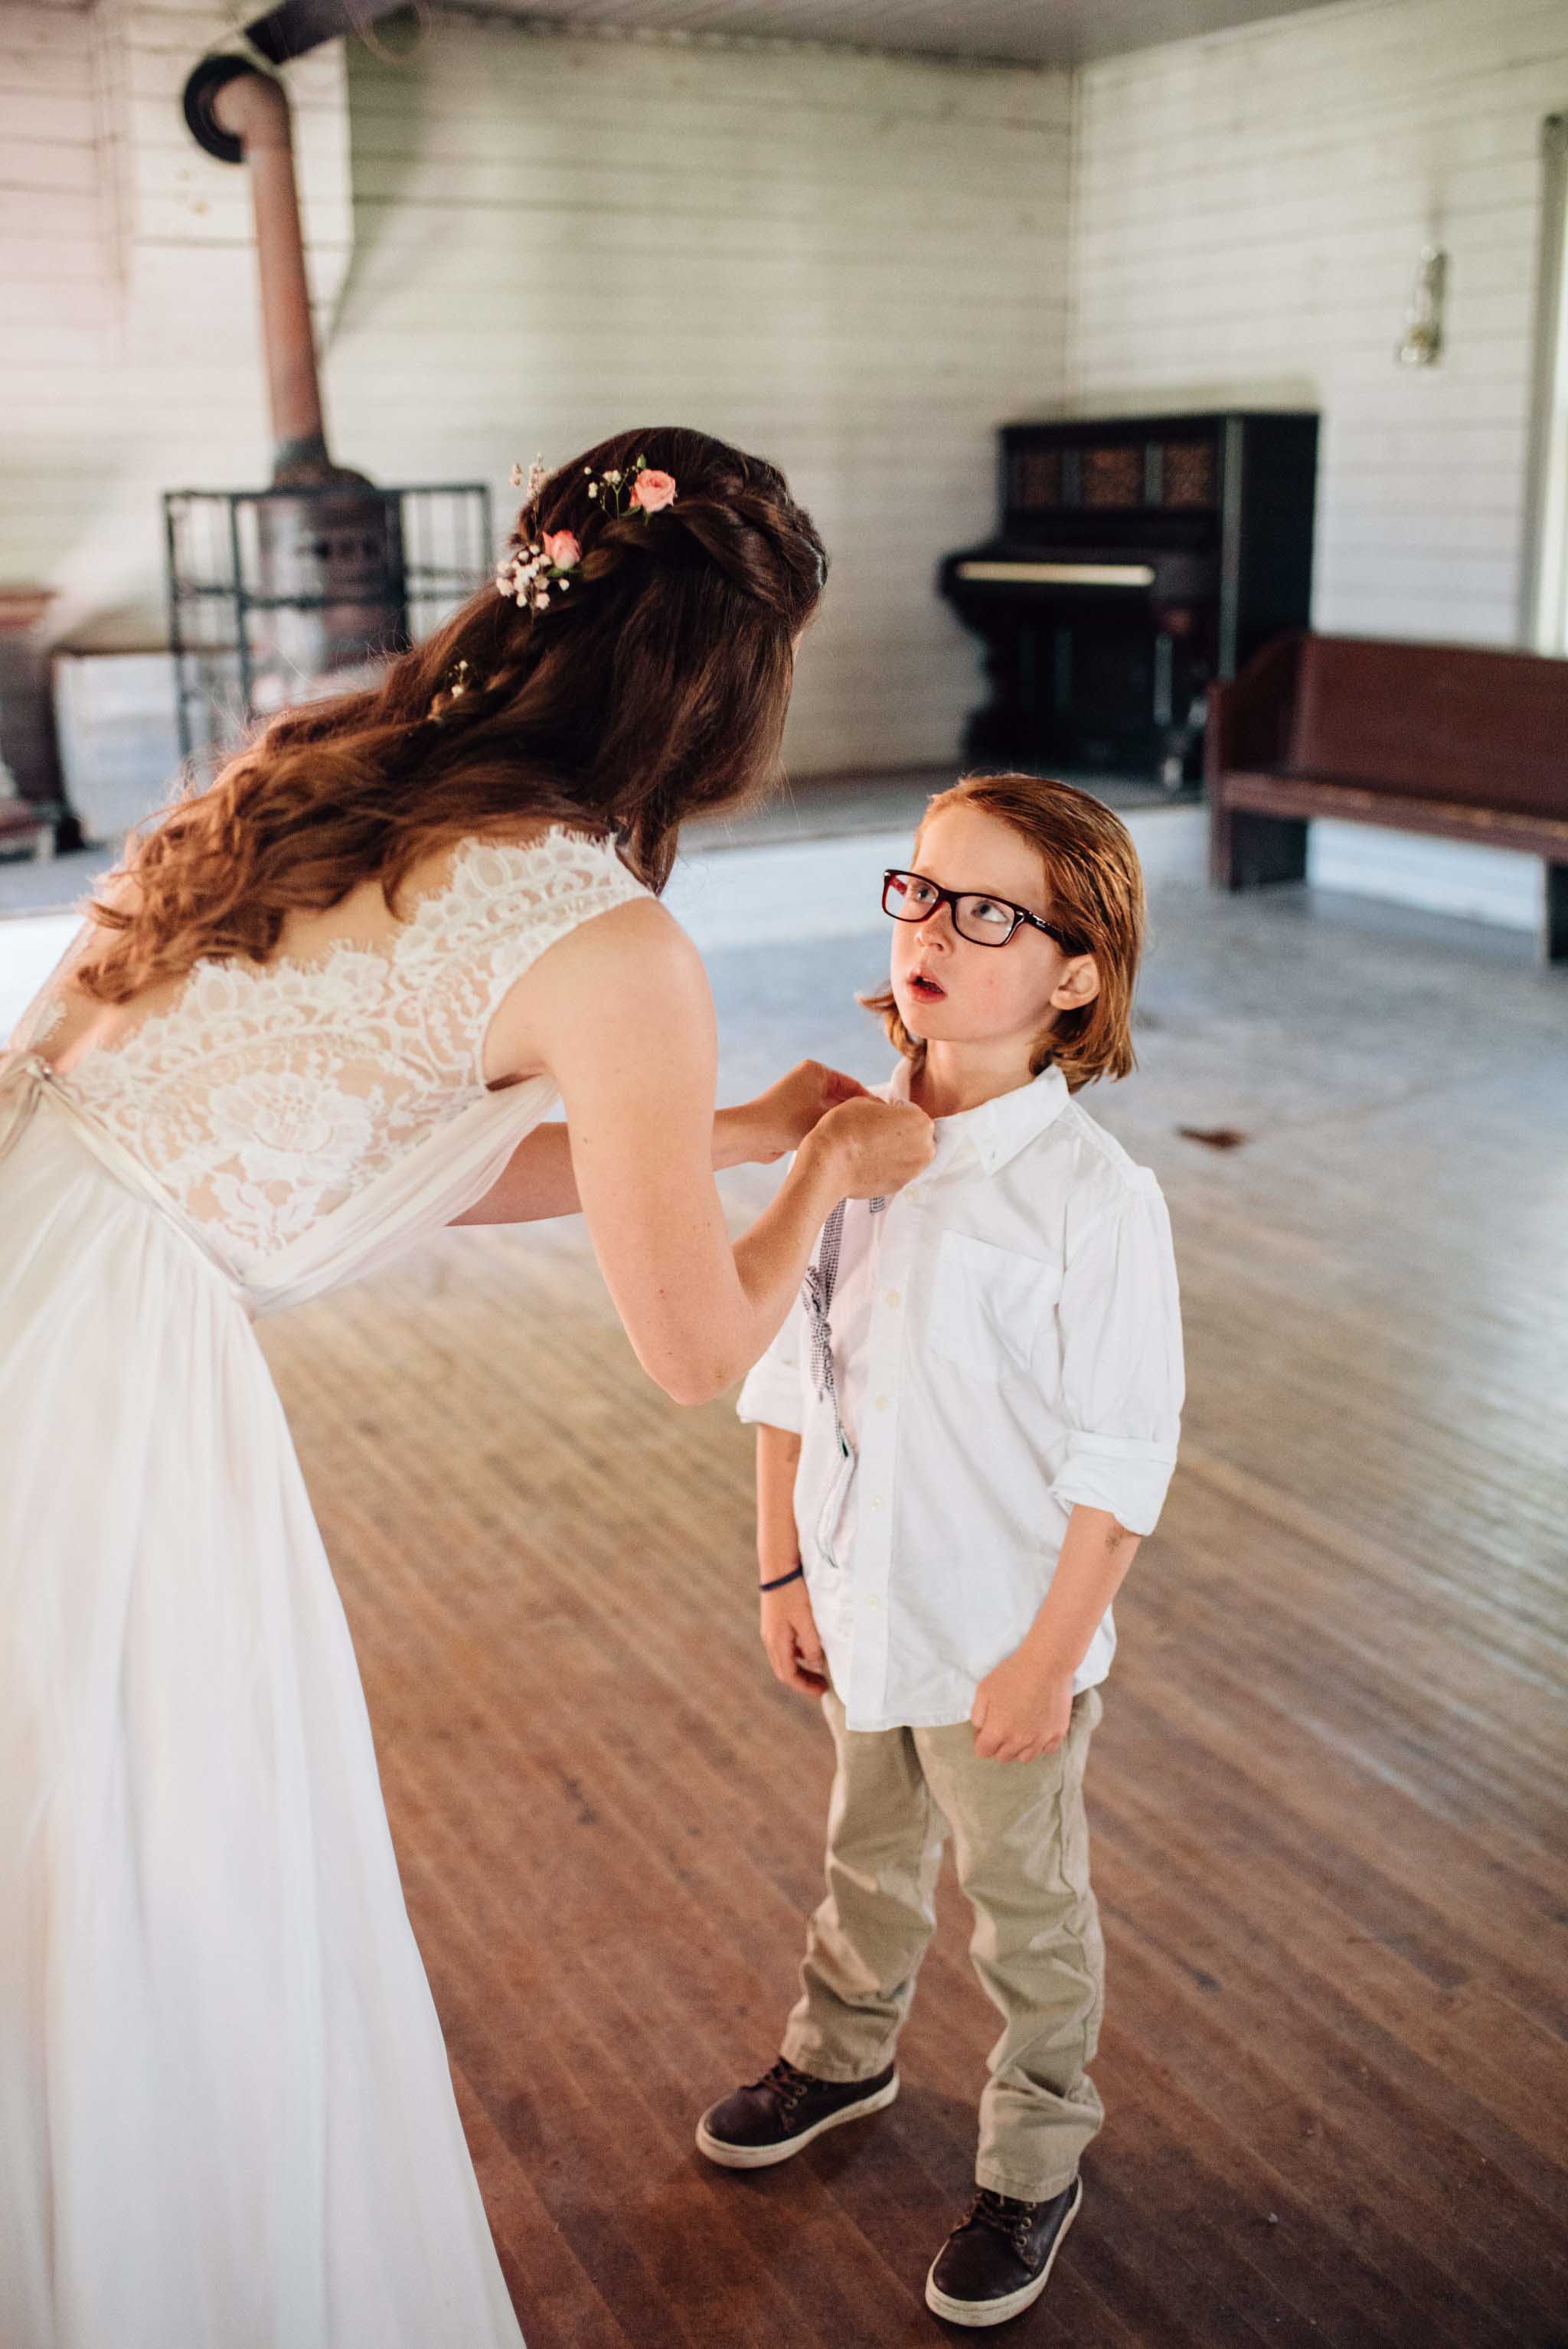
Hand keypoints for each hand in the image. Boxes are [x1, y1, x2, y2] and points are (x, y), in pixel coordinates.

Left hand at [742, 1060, 871, 1163]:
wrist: (750, 1136)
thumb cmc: (786, 1123)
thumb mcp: (825, 1119)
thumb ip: (850, 1118)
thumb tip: (872, 1119)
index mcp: (816, 1071)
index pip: (853, 1085)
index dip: (869, 1102)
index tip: (883, 1119)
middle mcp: (808, 1080)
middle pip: (842, 1098)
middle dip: (855, 1114)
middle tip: (875, 1132)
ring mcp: (800, 1097)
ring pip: (830, 1111)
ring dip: (841, 1124)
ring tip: (862, 1140)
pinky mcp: (793, 1113)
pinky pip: (818, 1120)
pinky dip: (829, 1130)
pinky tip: (842, 1144)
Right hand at [760, 1575, 828, 1697]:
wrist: (778, 1568)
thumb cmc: (794, 1593)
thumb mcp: (807, 1621)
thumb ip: (812, 1646)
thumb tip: (816, 1666)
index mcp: (777, 1643)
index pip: (789, 1676)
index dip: (805, 1687)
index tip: (822, 1690)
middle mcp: (769, 1640)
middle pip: (784, 1671)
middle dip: (803, 1680)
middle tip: (821, 1684)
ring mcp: (769, 1631)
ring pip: (784, 1659)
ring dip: (800, 1667)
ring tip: (818, 1668)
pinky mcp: (773, 1623)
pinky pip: (784, 1646)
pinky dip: (796, 1654)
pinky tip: (809, 1647)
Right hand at [810, 1096, 933, 1200]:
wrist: (829, 1163)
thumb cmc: (845, 1127)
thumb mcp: (865, 1101)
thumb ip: (884, 1107)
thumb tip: (887, 1114)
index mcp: (921, 1122)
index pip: (913, 1113)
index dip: (896, 1112)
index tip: (881, 1117)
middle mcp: (924, 1148)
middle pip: (917, 1136)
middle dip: (902, 1134)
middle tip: (877, 1134)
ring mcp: (913, 1170)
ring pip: (910, 1156)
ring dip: (898, 1151)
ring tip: (872, 1149)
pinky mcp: (900, 1186)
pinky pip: (898, 1171)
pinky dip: (888, 1167)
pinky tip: (870, 1163)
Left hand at [970, 1646, 1074, 1761]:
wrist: (1046, 1663)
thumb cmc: (1012, 1673)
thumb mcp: (984, 1689)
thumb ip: (977, 1715)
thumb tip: (981, 1730)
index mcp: (998, 1731)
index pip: (983, 1752)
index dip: (981, 1741)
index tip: (985, 1730)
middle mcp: (1019, 1741)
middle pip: (1003, 1757)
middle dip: (998, 1745)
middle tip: (1002, 1726)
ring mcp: (1041, 1739)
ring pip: (1025, 1758)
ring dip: (1019, 1748)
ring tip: (1020, 1729)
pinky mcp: (1058, 1733)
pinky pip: (1046, 1750)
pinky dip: (1040, 1744)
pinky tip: (1037, 1730)